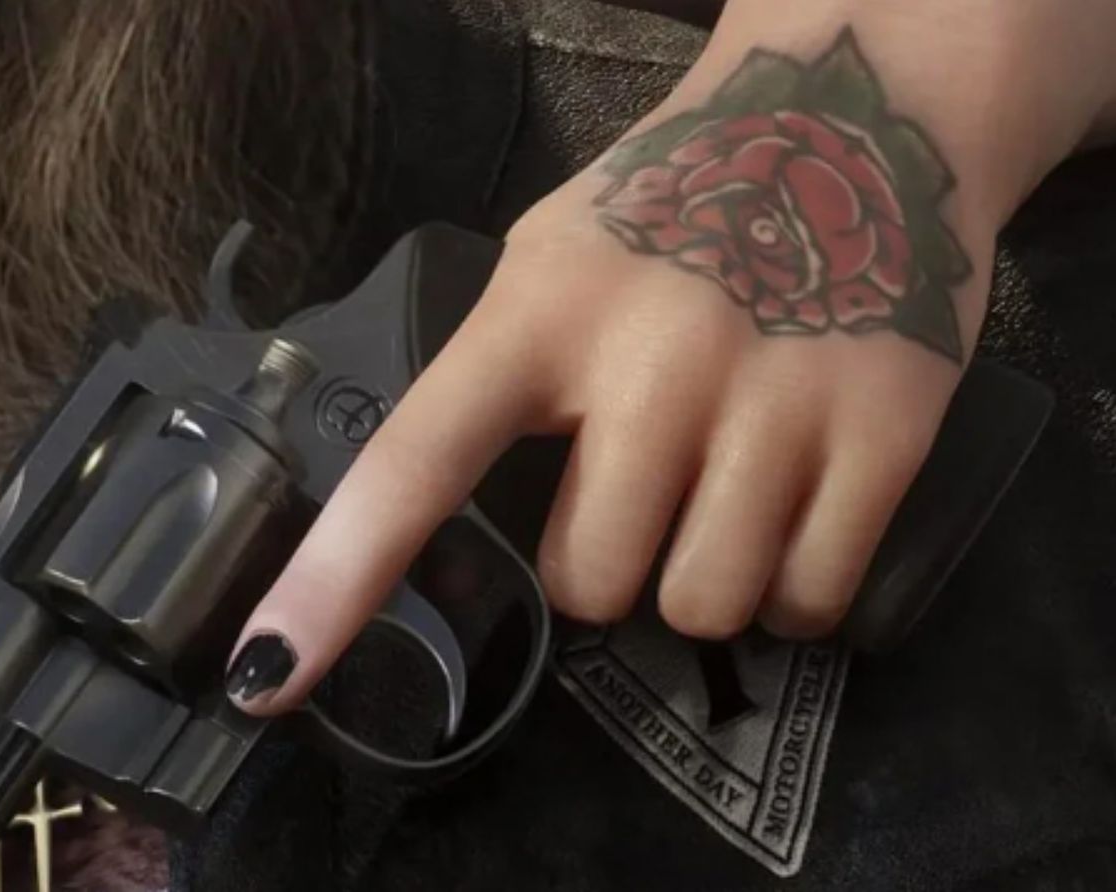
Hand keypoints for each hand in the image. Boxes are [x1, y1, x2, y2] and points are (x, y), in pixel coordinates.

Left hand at [222, 4, 1115, 713]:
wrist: (860, 107)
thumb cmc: (678, 195)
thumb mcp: (552, 256)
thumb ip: (498, 373)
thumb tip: (424, 515)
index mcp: (541, 312)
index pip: (416, 464)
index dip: (334, 580)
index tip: (269, 673)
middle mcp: (653, 360)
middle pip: (586, 582)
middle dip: (603, 562)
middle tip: (640, 484)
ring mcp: (775, 397)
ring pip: (700, 606)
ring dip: (698, 578)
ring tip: (719, 494)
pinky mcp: (886, 431)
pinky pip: (810, 600)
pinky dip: (793, 592)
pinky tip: (791, 514)